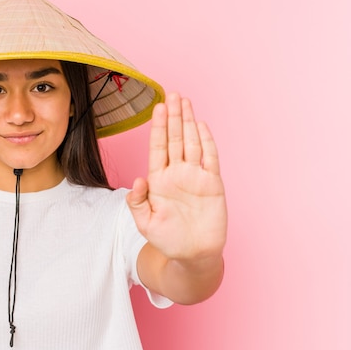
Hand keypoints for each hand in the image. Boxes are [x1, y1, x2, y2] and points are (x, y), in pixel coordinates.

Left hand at [126, 92, 226, 261]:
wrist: (193, 255)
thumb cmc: (167, 240)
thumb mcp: (145, 223)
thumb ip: (137, 201)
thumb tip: (138, 180)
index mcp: (159, 180)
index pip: (157, 147)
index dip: (158, 127)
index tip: (157, 107)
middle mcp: (177, 173)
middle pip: (175, 138)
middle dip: (174, 116)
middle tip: (173, 94)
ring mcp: (195, 177)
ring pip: (192, 143)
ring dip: (189, 122)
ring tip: (185, 101)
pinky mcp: (212, 184)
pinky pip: (210, 158)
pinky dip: (207, 141)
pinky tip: (202, 126)